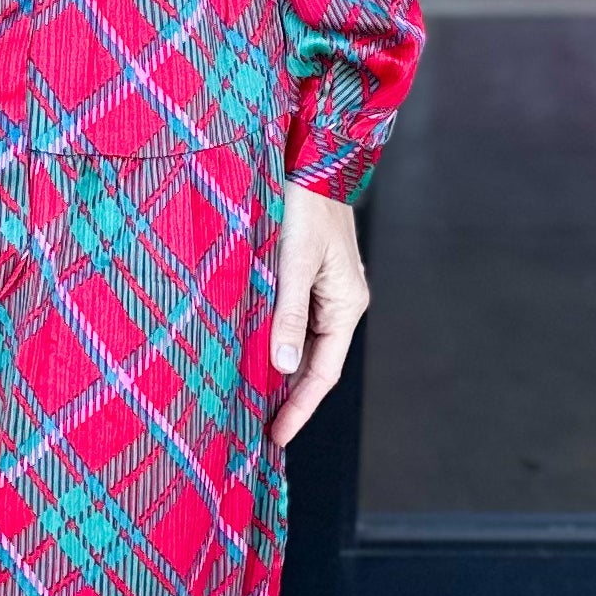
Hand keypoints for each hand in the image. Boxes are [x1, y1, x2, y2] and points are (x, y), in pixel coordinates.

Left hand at [267, 182, 367, 449]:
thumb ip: (288, 315)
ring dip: (278, 369)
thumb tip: (283, 367)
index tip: (276, 437)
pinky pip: (293, 320)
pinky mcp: (308, 276)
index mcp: (346, 304)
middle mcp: (340, 302)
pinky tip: (250, 352)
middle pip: (314, 362)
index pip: (323, 372)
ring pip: (301, 342)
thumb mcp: (294, 263)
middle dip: (288, 395)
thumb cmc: (305, 205)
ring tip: (249, 399)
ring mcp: (325, 290)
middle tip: (255, 426)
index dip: (300, 407)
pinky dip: (274, 340)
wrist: (312, 158)